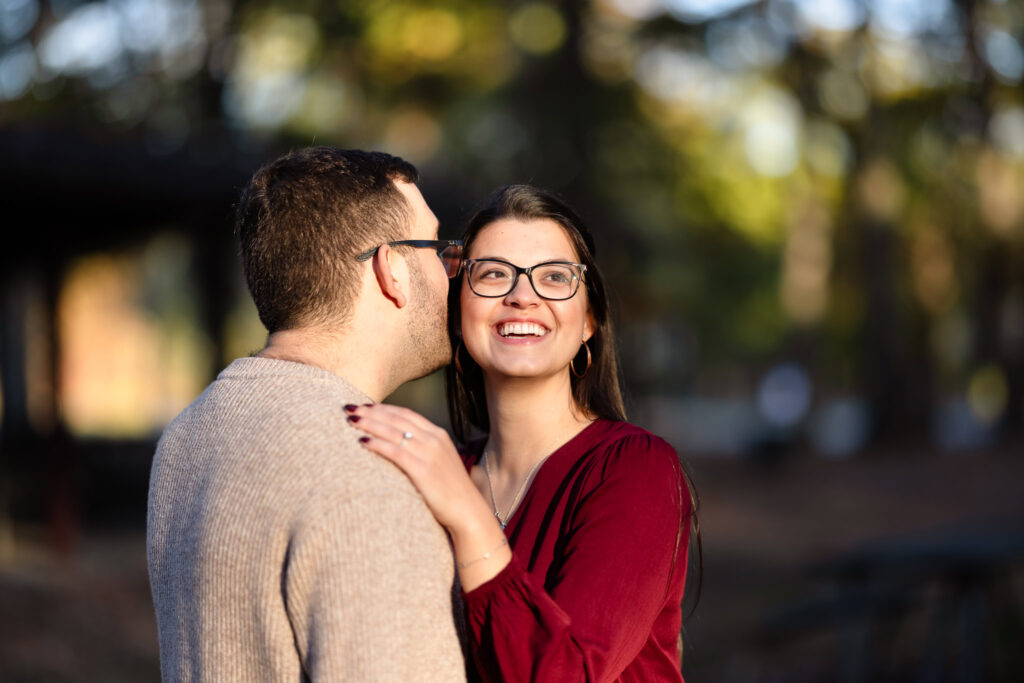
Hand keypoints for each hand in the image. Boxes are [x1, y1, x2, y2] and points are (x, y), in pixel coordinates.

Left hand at [345, 403, 511, 588]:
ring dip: (370, 423)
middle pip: (397, 418)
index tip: (365, 406)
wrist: (467, 510)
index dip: (384, 408)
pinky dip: (377, 444)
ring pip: (393, 431)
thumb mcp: (440, 462)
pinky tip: (361, 441)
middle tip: (349, 408)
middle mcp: (434, 439)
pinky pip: (394, 451)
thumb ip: (423, 450)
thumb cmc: (450, 491)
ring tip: (350, 420)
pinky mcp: (422, 469)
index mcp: (438, 434)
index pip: (406, 414)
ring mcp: (429, 453)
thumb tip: (400, 447)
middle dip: (371, 412)